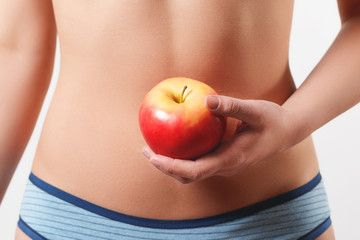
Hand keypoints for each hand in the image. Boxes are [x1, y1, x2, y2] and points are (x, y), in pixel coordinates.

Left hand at [141, 95, 293, 183]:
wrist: (287, 132)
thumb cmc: (272, 120)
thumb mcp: (254, 110)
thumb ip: (231, 105)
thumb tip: (205, 100)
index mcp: (231, 158)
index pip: (196, 170)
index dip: (172, 167)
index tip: (153, 157)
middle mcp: (225, 166)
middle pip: (189, 176)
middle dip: (165, 167)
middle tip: (146, 150)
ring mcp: (224, 164)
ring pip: (192, 172)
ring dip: (172, 164)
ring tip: (153, 148)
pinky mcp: (223, 159)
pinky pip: (198, 162)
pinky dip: (182, 157)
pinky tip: (174, 142)